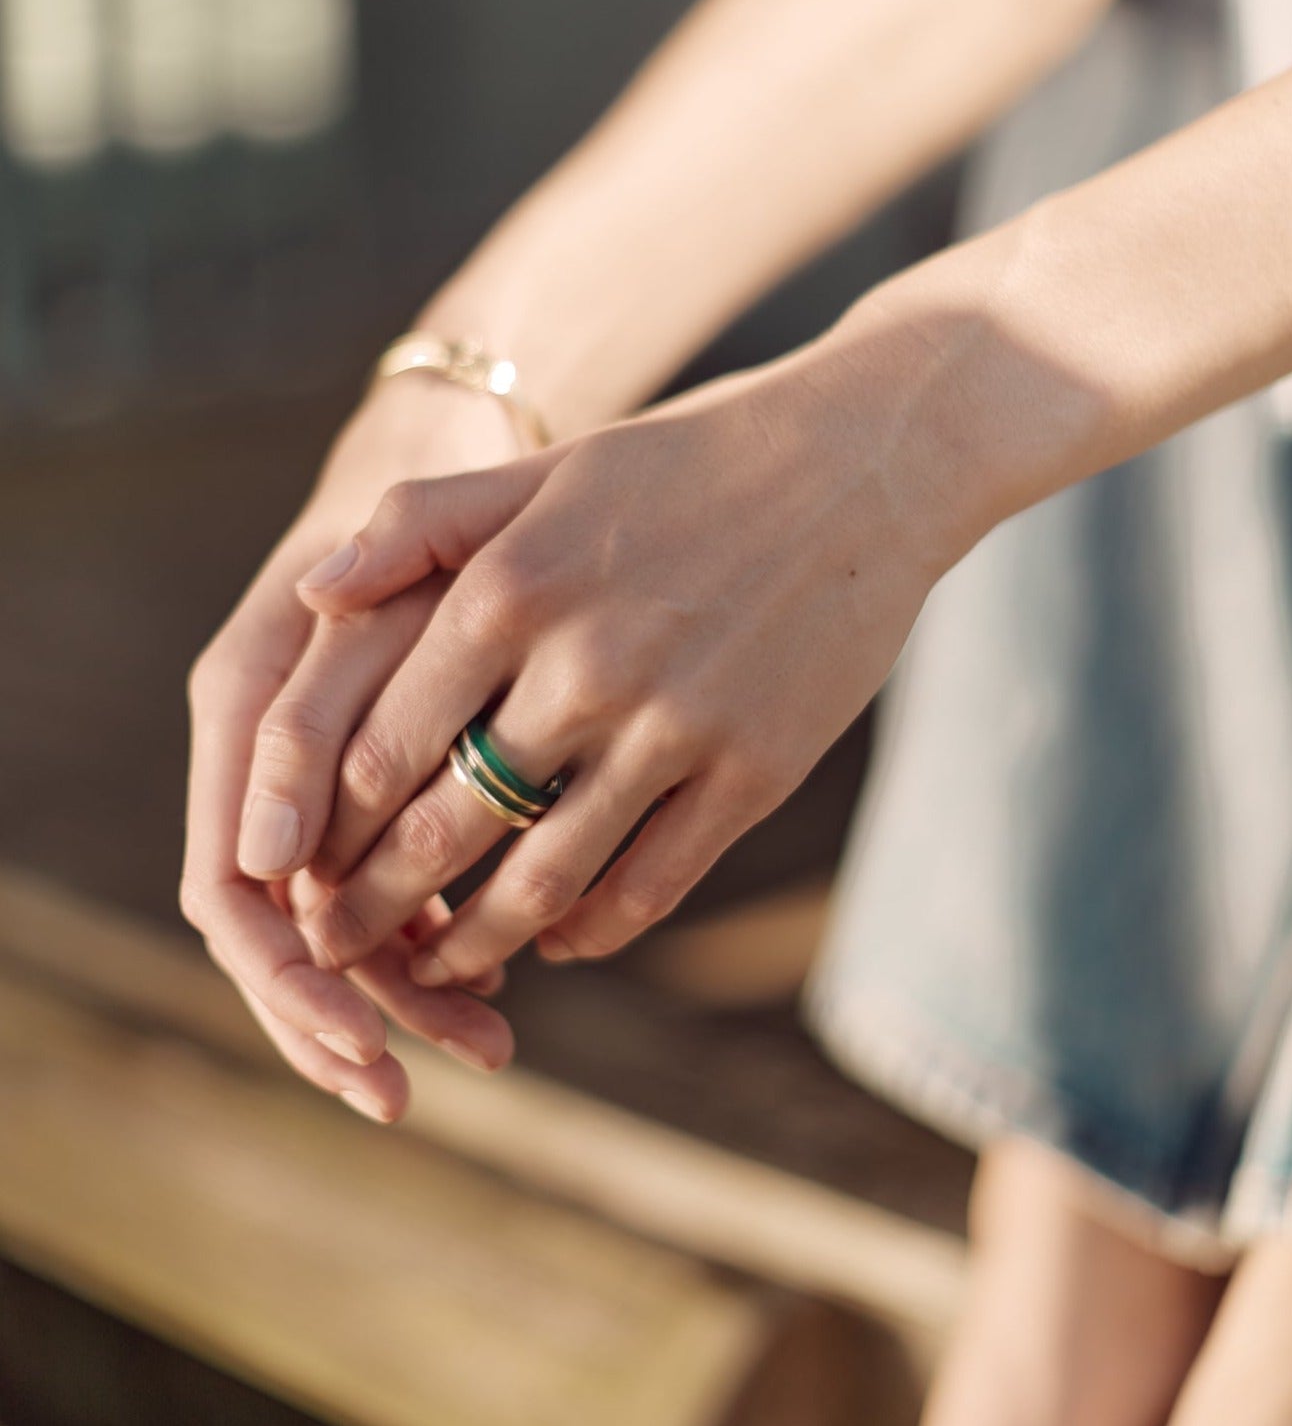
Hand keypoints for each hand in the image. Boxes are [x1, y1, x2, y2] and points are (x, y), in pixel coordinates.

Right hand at [181, 373, 522, 1120]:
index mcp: (245, 711)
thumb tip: (268, 857)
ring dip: (405, 995)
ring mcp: (337, 776)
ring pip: (346, 924)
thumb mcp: (390, 568)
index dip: (280, 973)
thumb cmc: (432, 501)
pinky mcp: (399, 784)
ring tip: (494, 1048)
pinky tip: (510, 978)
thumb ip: (328, 690)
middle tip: (412, 1087)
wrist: (481, 460)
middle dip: (340, 1017)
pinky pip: (404, 888)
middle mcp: (276, 758)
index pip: (227, 884)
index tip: (351, 1036)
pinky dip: (445, 941)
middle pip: (278, 933)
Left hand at [273, 347, 952, 986]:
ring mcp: (676, 725)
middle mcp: (582, 664)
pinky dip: (592, 931)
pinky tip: (559, 941)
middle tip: (335, 945)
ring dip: (475, 941)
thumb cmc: (685, 461)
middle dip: (372, 906)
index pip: (376, 747)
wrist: (862, 460)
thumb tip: (308, 596)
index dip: (320, 827)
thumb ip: (420, 525)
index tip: (295, 867)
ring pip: (543, 879)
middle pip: (442, 829)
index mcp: (510, 587)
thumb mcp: (546, 467)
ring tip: (438, 965)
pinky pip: (652, 884)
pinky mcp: (755, 770)